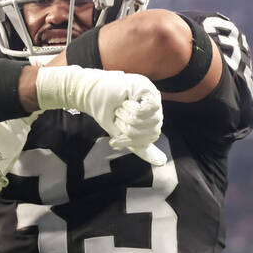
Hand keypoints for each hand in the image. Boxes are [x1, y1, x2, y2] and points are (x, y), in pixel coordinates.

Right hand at [35, 65, 166, 165]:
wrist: (90, 93)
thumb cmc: (103, 111)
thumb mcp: (120, 132)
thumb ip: (138, 146)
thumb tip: (162, 162)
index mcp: (150, 122)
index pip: (151, 139)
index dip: (133, 141)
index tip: (114, 140)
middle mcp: (156, 110)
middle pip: (152, 132)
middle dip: (129, 129)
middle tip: (116, 118)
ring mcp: (155, 99)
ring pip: (149, 122)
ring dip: (128, 118)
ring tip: (120, 109)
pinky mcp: (149, 91)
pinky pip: (146, 111)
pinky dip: (132, 110)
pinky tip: (125, 103)